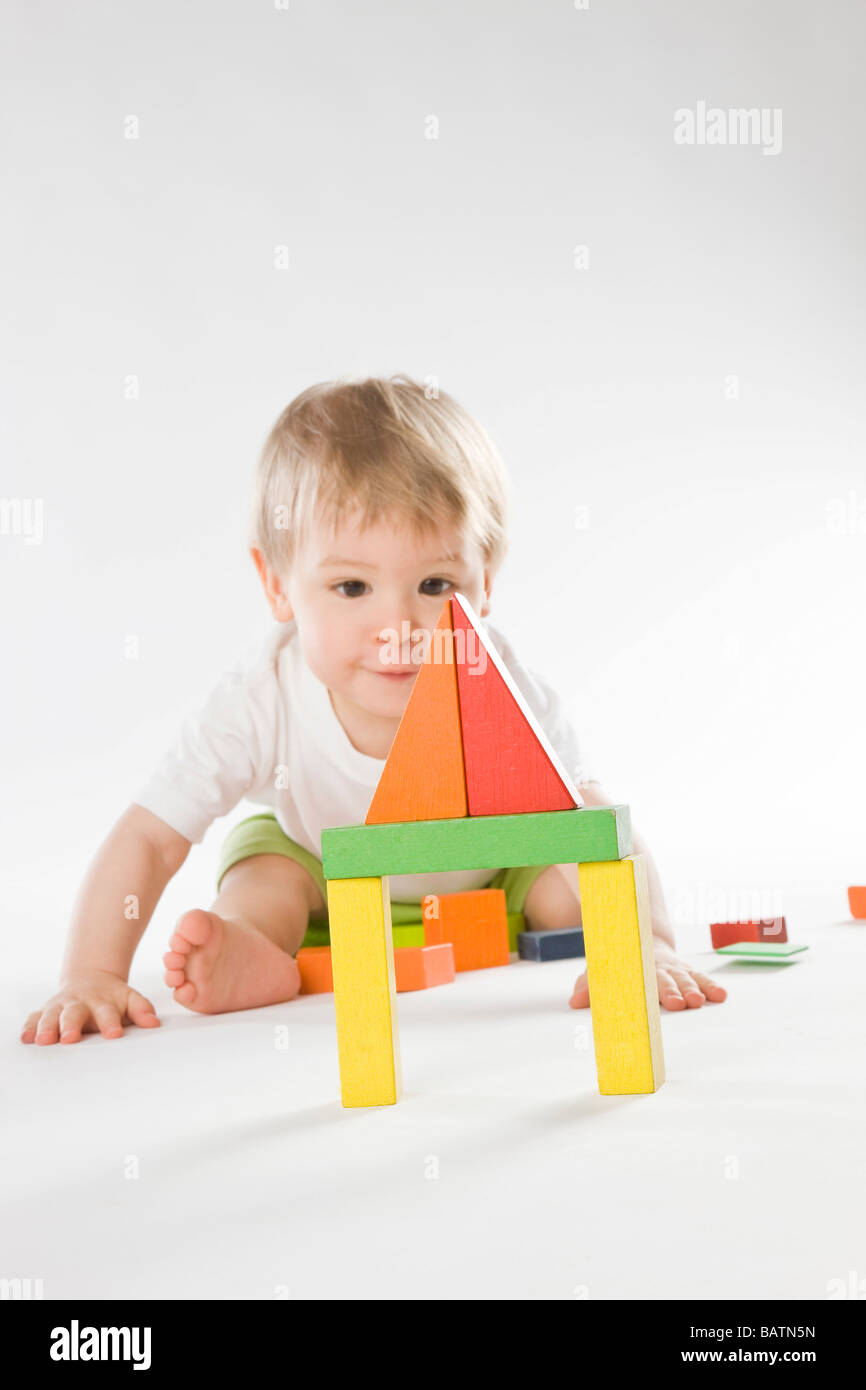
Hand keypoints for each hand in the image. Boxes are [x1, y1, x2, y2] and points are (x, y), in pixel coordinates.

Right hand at [20, 970, 160, 1044]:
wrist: (91, 978)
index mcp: (102, 1002)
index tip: (114, 1034)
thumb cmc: (112, 998)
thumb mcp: (130, 998)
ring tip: (45, 1040)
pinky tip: (26, 1038)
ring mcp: (61, 1006)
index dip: (110, 1023)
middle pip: (75, 1014)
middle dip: (72, 1026)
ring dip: (47, 1027)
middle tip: (72, 1038)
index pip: (107, 1013)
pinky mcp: (46, 1011)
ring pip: (52, 1016)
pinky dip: (30, 1026)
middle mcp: (79, 1003)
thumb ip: (141, 1009)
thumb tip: (154, 1023)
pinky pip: (35, 1017)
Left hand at [569, 937, 726, 1010]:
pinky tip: (721, 996)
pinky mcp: (687, 971)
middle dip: (675, 991)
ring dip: (695, 989)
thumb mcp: (600, 970)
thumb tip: (575, 1002)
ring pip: (686, 977)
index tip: (655, 1001)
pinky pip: (701, 977)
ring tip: (701, 1001)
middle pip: (666, 979)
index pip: (641, 980)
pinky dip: (710, 986)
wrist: (642, 936)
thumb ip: (589, 985)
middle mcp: (658, 967)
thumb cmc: (619, 962)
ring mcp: (674, 968)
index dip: (648, 991)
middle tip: (684, 1003)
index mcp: (636, 968)